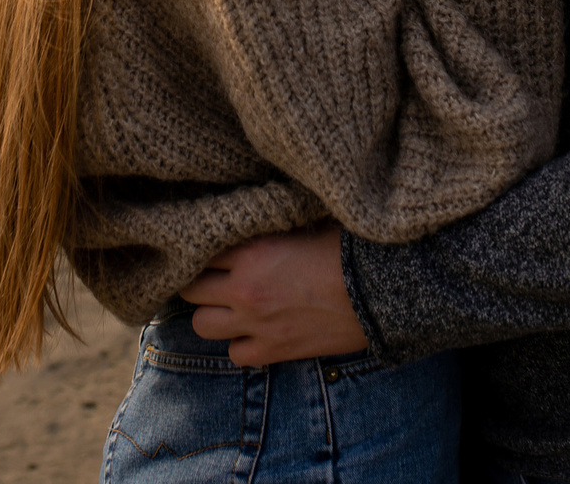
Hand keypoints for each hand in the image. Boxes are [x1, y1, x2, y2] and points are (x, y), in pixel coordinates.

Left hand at [181, 225, 365, 365]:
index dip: (203, 250)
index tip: (210, 250)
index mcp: (251, 250)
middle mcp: (244, 288)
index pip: (200, 251)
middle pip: (190, 289)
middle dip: (199, 283)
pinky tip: (256, 332)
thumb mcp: (303, 222)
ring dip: (214, 315)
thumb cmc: (347, 249)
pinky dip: (241, 345)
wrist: (379, 292)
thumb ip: (271, 222)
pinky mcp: (273, 350)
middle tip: (214, 279)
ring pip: (201, 325)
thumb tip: (256, 214)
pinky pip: (235, 355)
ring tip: (230, 307)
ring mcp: (255, 323)